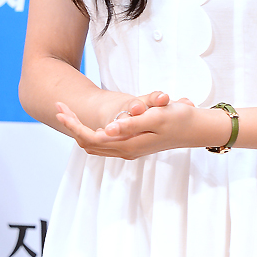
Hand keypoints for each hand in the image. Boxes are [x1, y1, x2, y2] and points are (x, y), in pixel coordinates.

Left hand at [55, 95, 196, 159]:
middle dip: (71, 125)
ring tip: (68, 111)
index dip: (73, 124)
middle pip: (88, 142)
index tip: (60, 108)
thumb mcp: (156, 117)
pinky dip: (92, 132)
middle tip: (59, 107)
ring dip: (80, 129)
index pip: (90, 137)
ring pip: (95, 144)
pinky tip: (89, 121)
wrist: (197, 129)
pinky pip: (105, 142)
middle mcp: (126, 150)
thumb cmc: (179, 119)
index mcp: (128, 144)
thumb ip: (131, 124)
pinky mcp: (134, 144)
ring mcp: (129, 149)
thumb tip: (107, 129)